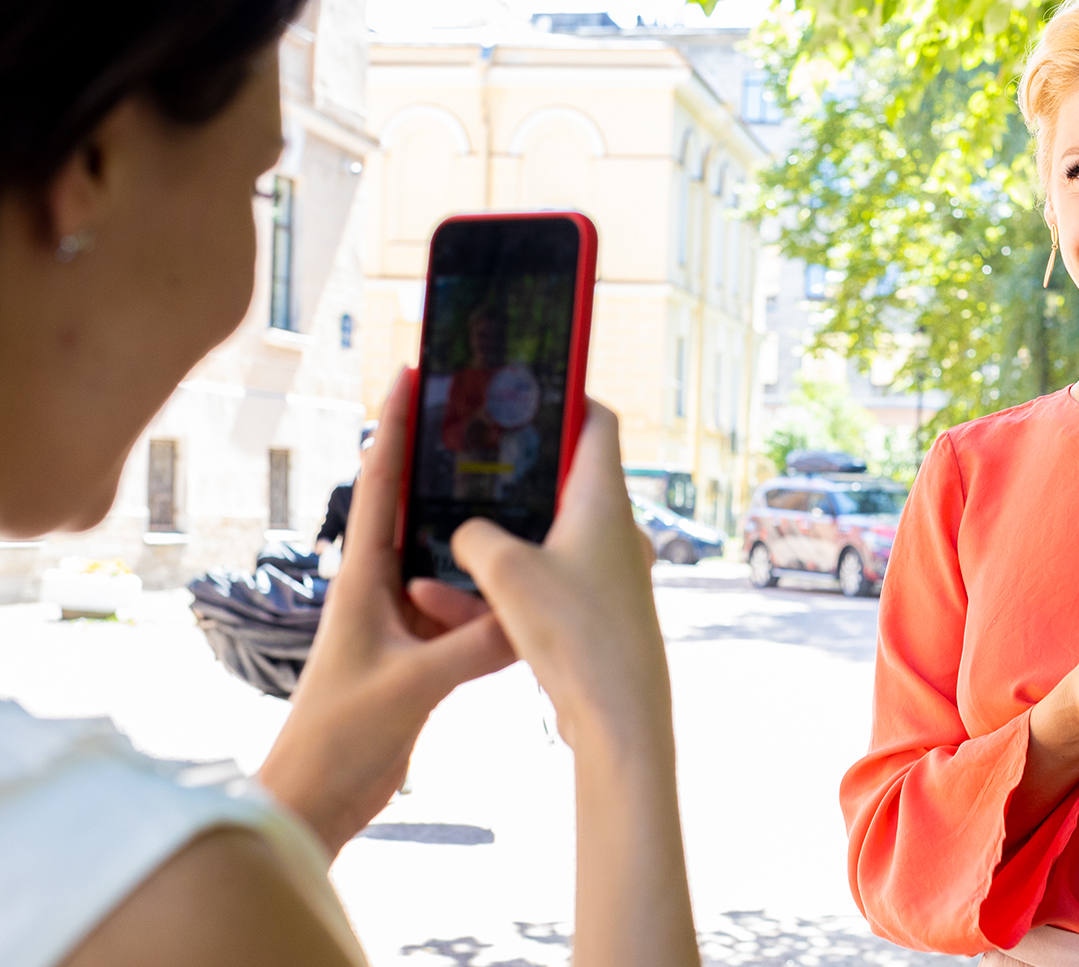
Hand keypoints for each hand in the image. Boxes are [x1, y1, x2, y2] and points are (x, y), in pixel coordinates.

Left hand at [259, 371, 517, 854]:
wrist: (317, 800)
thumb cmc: (337, 738)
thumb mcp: (409, 687)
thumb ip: (469, 648)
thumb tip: (528, 613)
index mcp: (362, 582)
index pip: (380, 486)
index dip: (394, 428)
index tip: (411, 375)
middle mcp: (382, 591)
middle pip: (417, 510)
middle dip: (446, 464)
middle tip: (485, 418)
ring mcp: (404, 623)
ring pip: (451, 563)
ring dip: (480, 536)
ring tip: (523, 499)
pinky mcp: (423, 658)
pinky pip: (471, 615)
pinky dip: (498, 605)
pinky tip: (533, 597)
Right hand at [409, 400, 662, 747]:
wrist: (617, 715)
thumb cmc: (574, 631)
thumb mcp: (505, 571)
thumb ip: (475, 537)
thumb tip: (467, 533)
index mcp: (602, 499)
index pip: (597, 423)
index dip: (567, 399)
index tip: (528, 390)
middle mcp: (612, 530)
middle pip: (561, 481)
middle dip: (511, 476)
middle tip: (464, 462)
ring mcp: (605, 573)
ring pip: (540, 541)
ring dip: (491, 544)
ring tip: (434, 541)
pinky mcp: (592, 613)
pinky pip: (538, 586)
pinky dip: (498, 588)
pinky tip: (442, 602)